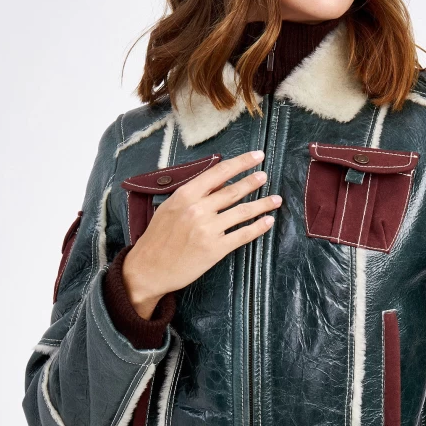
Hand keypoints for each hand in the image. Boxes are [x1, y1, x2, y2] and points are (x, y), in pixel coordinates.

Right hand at [121, 149, 280, 317]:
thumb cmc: (157, 237)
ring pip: (242, 212)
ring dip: (263, 204)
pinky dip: (258, 227)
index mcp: (186, 195)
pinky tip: (268, 221)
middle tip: (265, 176)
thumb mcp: (169, 207)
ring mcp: (208, 229)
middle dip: (253, 181)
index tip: (256, 156)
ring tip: (276, 199)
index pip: (219, 172)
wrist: (149, 269)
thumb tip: (217, 181)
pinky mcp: (215, 249)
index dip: (241, 163)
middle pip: (233, 191)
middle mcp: (198, 209)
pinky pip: (243, 235)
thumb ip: (193, 194)